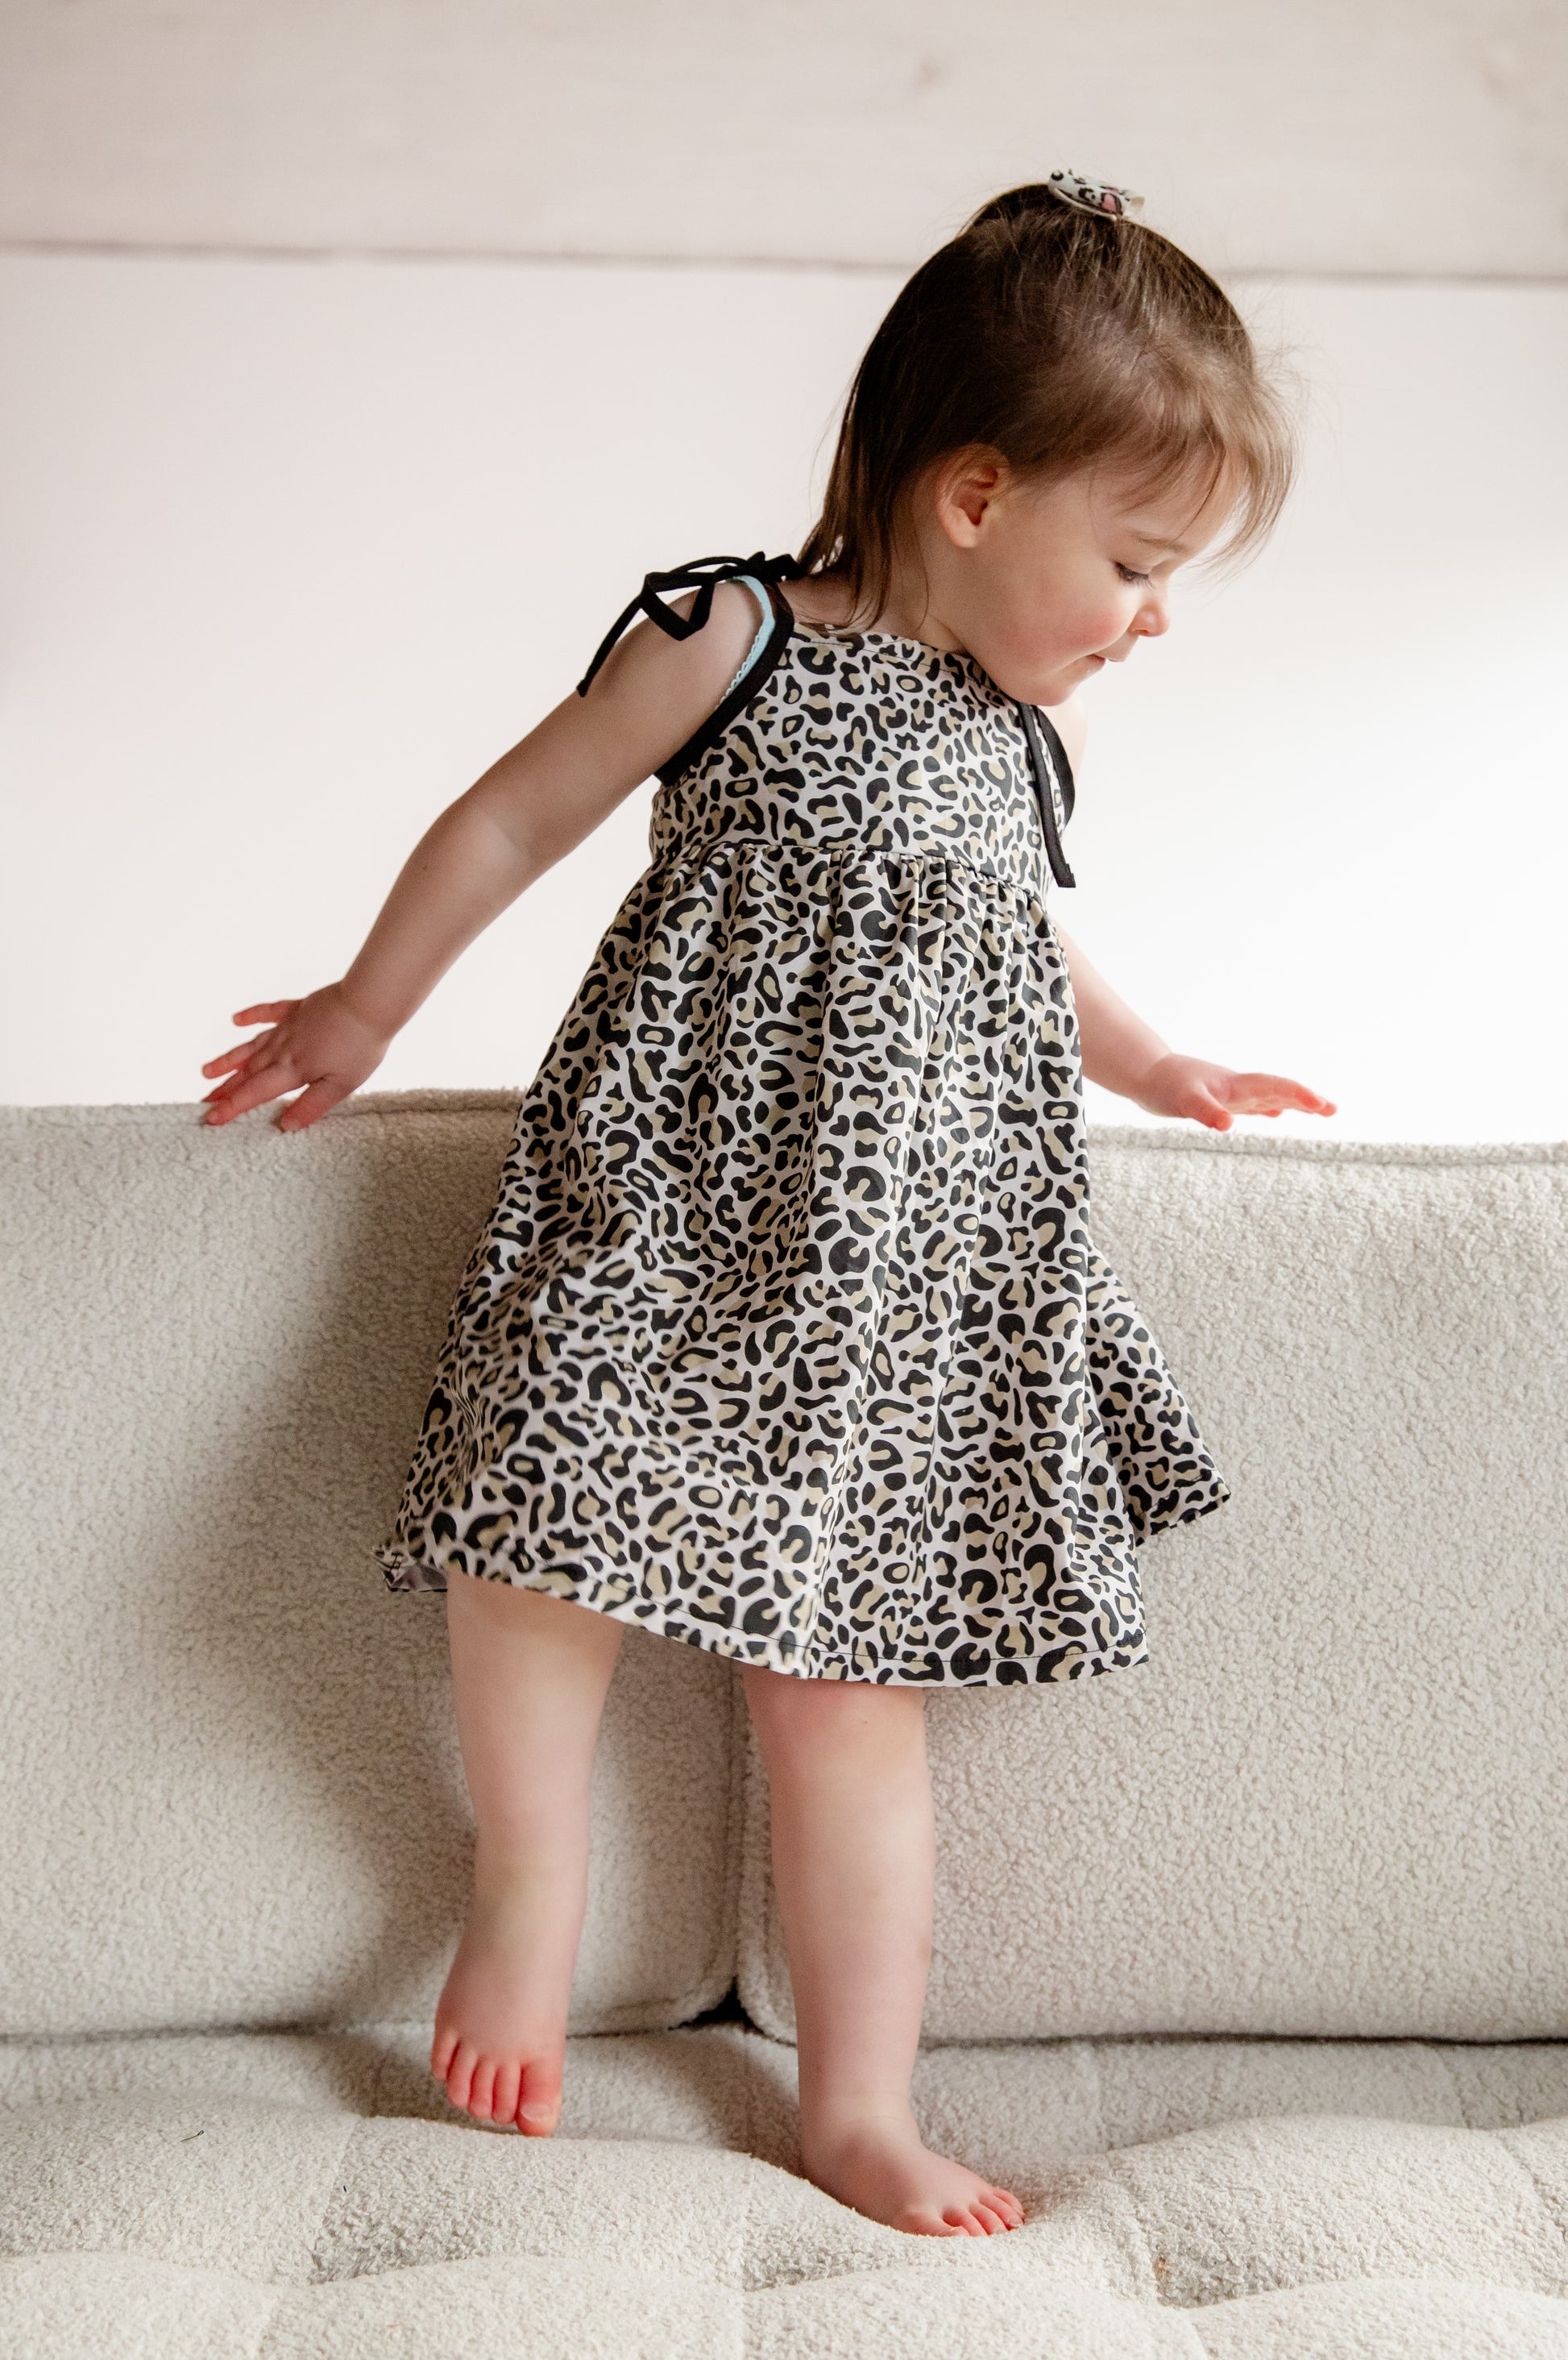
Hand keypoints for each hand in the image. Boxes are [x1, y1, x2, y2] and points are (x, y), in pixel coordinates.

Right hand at [198, 983, 392, 1132]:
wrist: (368, 1004)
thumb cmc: (360, 1047)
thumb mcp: (340, 1086)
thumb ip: (311, 1106)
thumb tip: (285, 1126)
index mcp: (292, 1070)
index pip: (255, 1093)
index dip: (231, 1107)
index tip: (210, 1119)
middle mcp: (282, 1049)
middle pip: (247, 1072)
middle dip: (224, 1089)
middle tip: (203, 1102)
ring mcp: (288, 1027)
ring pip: (251, 1046)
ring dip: (229, 1059)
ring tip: (207, 1070)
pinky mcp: (298, 1009)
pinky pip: (269, 1012)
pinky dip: (251, 1015)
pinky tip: (236, 1019)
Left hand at [1133, 1054, 1336, 1131]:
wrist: (1142, 1072)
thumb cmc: (1162, 1087)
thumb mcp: (1182, 1102)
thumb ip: (1206, 1112)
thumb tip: (1229, 1125)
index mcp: (1234, 1086)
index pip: (1275, 1088)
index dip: (1299, 1095)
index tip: (1322, 1105)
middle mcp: (1237, 1088)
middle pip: (1279, 1091)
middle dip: (1306, 1099)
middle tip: (1334, 1109)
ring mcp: (1230, 1092)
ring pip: (1270, 1096)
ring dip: (1295, 1103)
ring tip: (1319, 1109)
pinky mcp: (1219, 1098)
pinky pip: (1252, 1103)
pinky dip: (1270, 1107)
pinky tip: (1276, 1113)